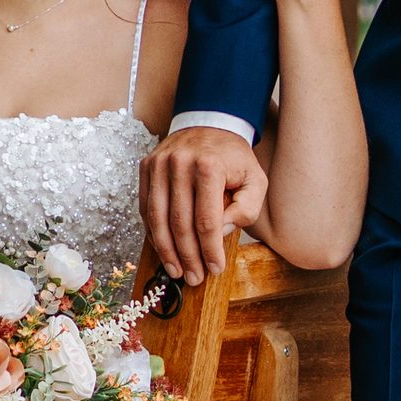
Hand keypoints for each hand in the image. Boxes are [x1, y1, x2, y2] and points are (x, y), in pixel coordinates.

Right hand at [141, 123, 272, 282]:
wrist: (210, 122)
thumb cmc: (234, 158)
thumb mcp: (255, 180)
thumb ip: (246, 208)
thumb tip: (222, 232)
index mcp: (209, 166)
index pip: (207, 220)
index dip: (210, 250)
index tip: (215, 269)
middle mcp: (179, 163)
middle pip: (180, 223)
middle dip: (188, 256)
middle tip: (194, 278)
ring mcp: (159, 164)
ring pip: (157, 218)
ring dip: (166, 250)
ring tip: (176, 271)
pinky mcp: (146, 167)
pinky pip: (145, 207)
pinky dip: (153, 232)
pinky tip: (163, 249)